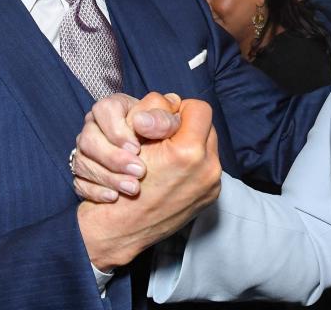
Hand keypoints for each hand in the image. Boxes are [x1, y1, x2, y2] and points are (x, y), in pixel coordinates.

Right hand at [71, 92, 182, 201]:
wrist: (159, 157)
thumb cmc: (164, 133)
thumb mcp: (169, 122)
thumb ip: (162, 119)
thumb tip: (141, 122)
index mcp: (114, 107)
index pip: (104, 110)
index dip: (118, 130)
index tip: (137, 148)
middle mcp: (94, 126)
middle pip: (89, 139)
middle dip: (114, 158)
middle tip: (140, 172)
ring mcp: (85, 150)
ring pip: (82, 162)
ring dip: (108, 177)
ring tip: (133, 187)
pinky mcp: (83, 172)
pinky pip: (79, 182)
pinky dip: (96, 191)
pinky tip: (114, 197)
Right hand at [77, 94, 221, 270]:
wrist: (119, 229)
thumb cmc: (119, 181)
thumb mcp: (134, 140)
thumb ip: (157, 117)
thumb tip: (171, 102)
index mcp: (188, 151)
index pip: (198, 109)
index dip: (179, 109)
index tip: (164, 119)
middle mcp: (207, 168)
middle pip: (206, 127)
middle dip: (186, 126)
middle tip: (165, 135)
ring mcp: (211, 185)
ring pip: (208, 146)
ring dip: (191, 144)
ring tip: (169, 153)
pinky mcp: (210, 196)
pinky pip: (207, 166)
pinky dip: (193, 163)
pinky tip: (173, 170)